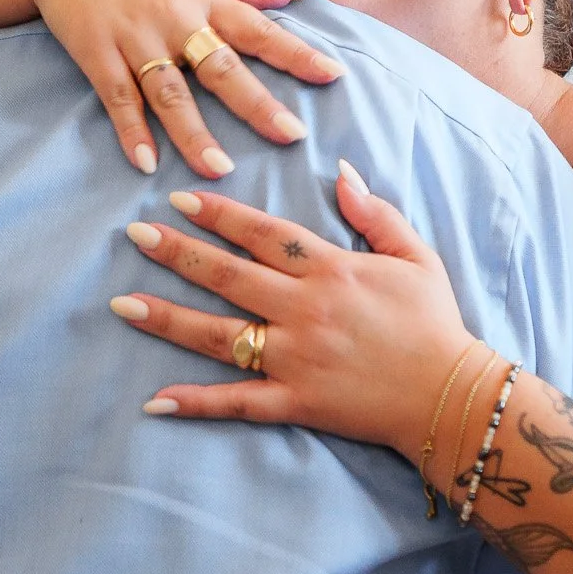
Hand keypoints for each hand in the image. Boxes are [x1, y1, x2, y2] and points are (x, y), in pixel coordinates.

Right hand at [7, 0, 342, 178]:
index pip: (258, 29)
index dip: (295, 53)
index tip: (332, 75)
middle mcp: (175, 20)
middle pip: (222, 67)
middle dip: (257, 103)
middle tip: (291, 135)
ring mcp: (135, 40)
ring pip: (170, 92)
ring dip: (193, 132)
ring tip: (218, 169)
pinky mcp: (97, 56)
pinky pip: (118, 99)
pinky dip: (131, 131)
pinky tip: (146, 163)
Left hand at [110, 166, 472, 462]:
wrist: (450, 395)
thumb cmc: (435, 323)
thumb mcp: (415, 254)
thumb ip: (375, 212)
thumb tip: (341, 170)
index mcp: (331, 269)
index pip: (263, 233)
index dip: (219, 213)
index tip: (180, 198)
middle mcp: (305, 309)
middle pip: (229, 275)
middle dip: (178, 252)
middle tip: (135, 234)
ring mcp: (295, 358)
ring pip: (219, 335)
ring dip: (167, 317)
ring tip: (122, 304)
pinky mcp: (295, 402)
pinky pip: (237, 403)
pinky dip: (196, 403)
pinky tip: (155, 400)